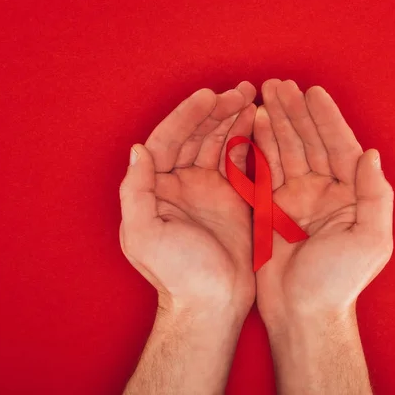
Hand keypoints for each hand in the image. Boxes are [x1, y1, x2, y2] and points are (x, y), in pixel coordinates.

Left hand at [119, 82, 256, 319]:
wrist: (211, 303)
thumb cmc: (176, 274)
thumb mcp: (144, 234)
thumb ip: (137, 191)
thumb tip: (138, 149)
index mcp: (157, 188)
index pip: (169, 140)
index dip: (187, 115)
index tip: (210, 95)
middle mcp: (181, 184)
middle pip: (196, 136)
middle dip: (217, 111)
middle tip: (242, 90)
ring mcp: (207, 190)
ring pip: (218, 144)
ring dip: (233, 119)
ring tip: (252, 98)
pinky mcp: (231, 199)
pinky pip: (238, 162)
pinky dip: (247, 141)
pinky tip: (257, 123)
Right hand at [254, 79, 393, 324]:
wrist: (302, 314)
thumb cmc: (338, 283)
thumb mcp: (370, 240)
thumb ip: (375, 196)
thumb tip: (370, 154)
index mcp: (350, 196)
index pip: (340, 147)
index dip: (327, 118)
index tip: (313, 91)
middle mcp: (324, 192)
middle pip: (310, 142)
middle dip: (295, 112)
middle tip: (279, 84)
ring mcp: (295, 199)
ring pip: (286, 150)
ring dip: (276, 122)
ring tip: (264, 93)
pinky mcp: (271, 209)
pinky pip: (265, 170)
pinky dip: (259, 147)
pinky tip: (253, 124)